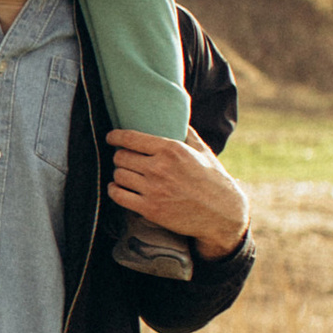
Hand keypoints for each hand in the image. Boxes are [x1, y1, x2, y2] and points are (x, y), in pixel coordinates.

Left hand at [106, 128, 248, 261]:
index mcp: (171, 150)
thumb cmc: (213, 180)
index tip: (111, 137)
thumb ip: (187, 134)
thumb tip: (178, 119)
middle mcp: (159, 168)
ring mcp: (153, 189)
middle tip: (124, 159)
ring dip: (119, 174)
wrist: (222, 214)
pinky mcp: (150, 209)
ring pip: (118, 175)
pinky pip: (118, 195)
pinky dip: (114, 190)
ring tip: (125, 174)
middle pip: (121, 157)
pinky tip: (118, 188)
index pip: (130, 138)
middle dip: (120, 157)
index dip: (115, 137)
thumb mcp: (203, 151)